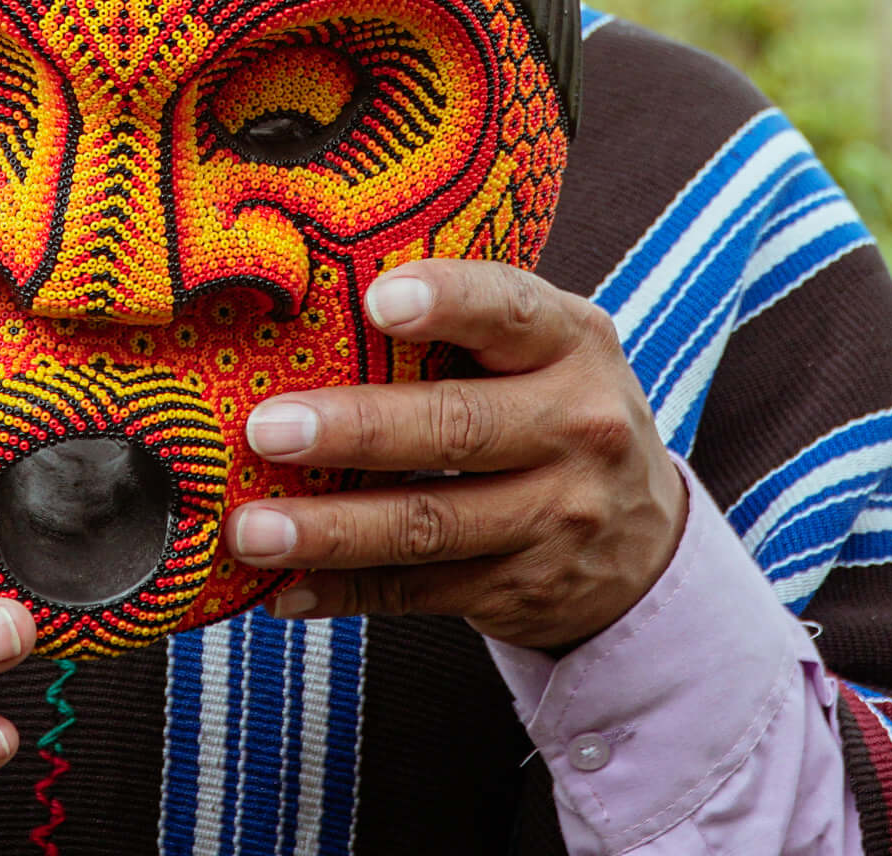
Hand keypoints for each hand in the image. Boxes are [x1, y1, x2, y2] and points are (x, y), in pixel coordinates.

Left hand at [226, 260, 686, 651]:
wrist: (643, 534)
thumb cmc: (553, 406)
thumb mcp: (543, 347)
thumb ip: (465, 320)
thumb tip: (316, 298)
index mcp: (571, 344)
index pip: (510, 312)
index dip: (448, 302)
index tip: (378, 299)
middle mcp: (576, 429)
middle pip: (457, 428)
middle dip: (355, 430)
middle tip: (265, 429)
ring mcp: (554, 518)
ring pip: (429, 525)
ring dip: (330, 531)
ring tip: (248, 528)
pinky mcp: (520, 589)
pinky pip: (417, 593)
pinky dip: (343, 592)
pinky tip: (279, 589)